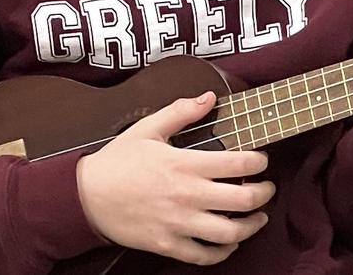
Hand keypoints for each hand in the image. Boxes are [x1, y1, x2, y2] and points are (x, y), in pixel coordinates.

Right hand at [76, 92, 274, 263]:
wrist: (84, 197)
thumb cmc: (117, 161)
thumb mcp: (147, 128)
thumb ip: (180, 111)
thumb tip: (208, 98)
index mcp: (185, 164)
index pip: (238, 164)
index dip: (259, 162)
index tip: (262, 160)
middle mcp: (187, 195)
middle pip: (243, 200)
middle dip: (264, 194)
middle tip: (268, 188)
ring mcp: (178, 223)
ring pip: (230, 232)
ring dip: (251, 226)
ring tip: (258, 218)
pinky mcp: (167, 245)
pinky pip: (204, 255)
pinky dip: (223, 252)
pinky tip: (230, 242)